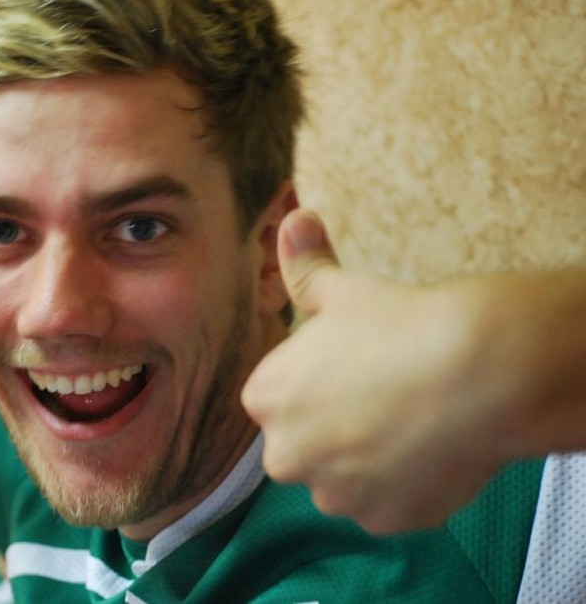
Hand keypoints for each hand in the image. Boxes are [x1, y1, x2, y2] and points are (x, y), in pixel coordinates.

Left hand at [242, 209, 505, 533]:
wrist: (476, 370)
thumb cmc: (398, 323)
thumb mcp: (342, 289)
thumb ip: (305, 265)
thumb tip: (292, 220)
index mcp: (266, 399)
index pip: (280, 396)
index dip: (319, 380)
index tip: (354, 367)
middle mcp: (285, 455)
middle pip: (305, 442)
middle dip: (335, 425)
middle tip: (383, 395)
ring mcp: (333, 495)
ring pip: (344, 477)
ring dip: (368, 458)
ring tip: (409, 420)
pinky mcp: (381, 520)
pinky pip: (385, 503)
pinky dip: (403, 484)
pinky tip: (428, 449)